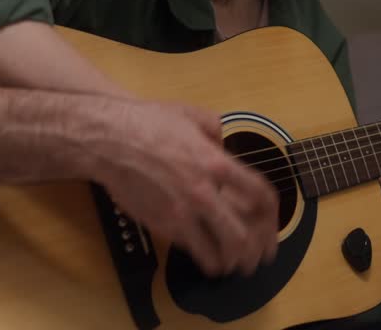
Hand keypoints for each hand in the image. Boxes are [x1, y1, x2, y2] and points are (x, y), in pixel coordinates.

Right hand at [90, 98, 278, 277]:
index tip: (271, 222)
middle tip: (257, 258)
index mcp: (216, 163)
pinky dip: (202, 256)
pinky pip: (190, 248)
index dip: (272, 213)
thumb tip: (221, 144)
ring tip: (233, 265)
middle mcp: (203, 192)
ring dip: (229, 263)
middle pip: (242, 236)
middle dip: (254, 252)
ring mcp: (181, 213)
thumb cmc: (147, 123)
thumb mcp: (192, 115)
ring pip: (216, 252)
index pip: (259, 195)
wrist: (108, 140)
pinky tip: (205, 257)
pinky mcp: (160, 224)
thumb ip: (215, 131)